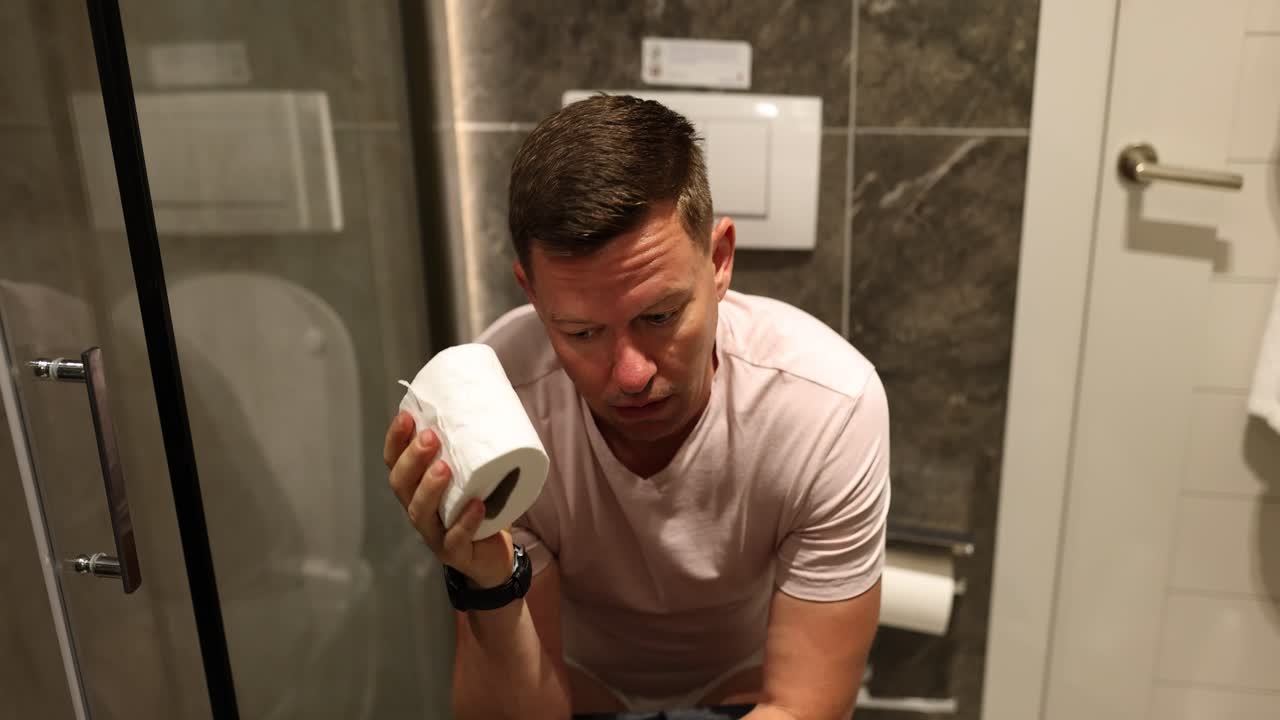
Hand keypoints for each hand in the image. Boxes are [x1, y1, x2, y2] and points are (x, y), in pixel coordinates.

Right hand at [384, 410, 514, 588]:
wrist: (494, 556)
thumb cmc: (479, 507)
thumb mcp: (472, 475)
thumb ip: (471, 450)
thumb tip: (485, 404)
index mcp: (416, 487)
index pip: (394, 461)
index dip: (395, 440)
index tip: (407, 416)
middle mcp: (418, 509)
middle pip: (401, 484)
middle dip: (412, 459)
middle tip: (429, 437)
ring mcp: (433, 533)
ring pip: (419, 512)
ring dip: (429, 488)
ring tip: (444, 469)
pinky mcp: (454, 553)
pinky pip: (454, 539)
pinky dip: (465, 522)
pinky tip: (477, 505)